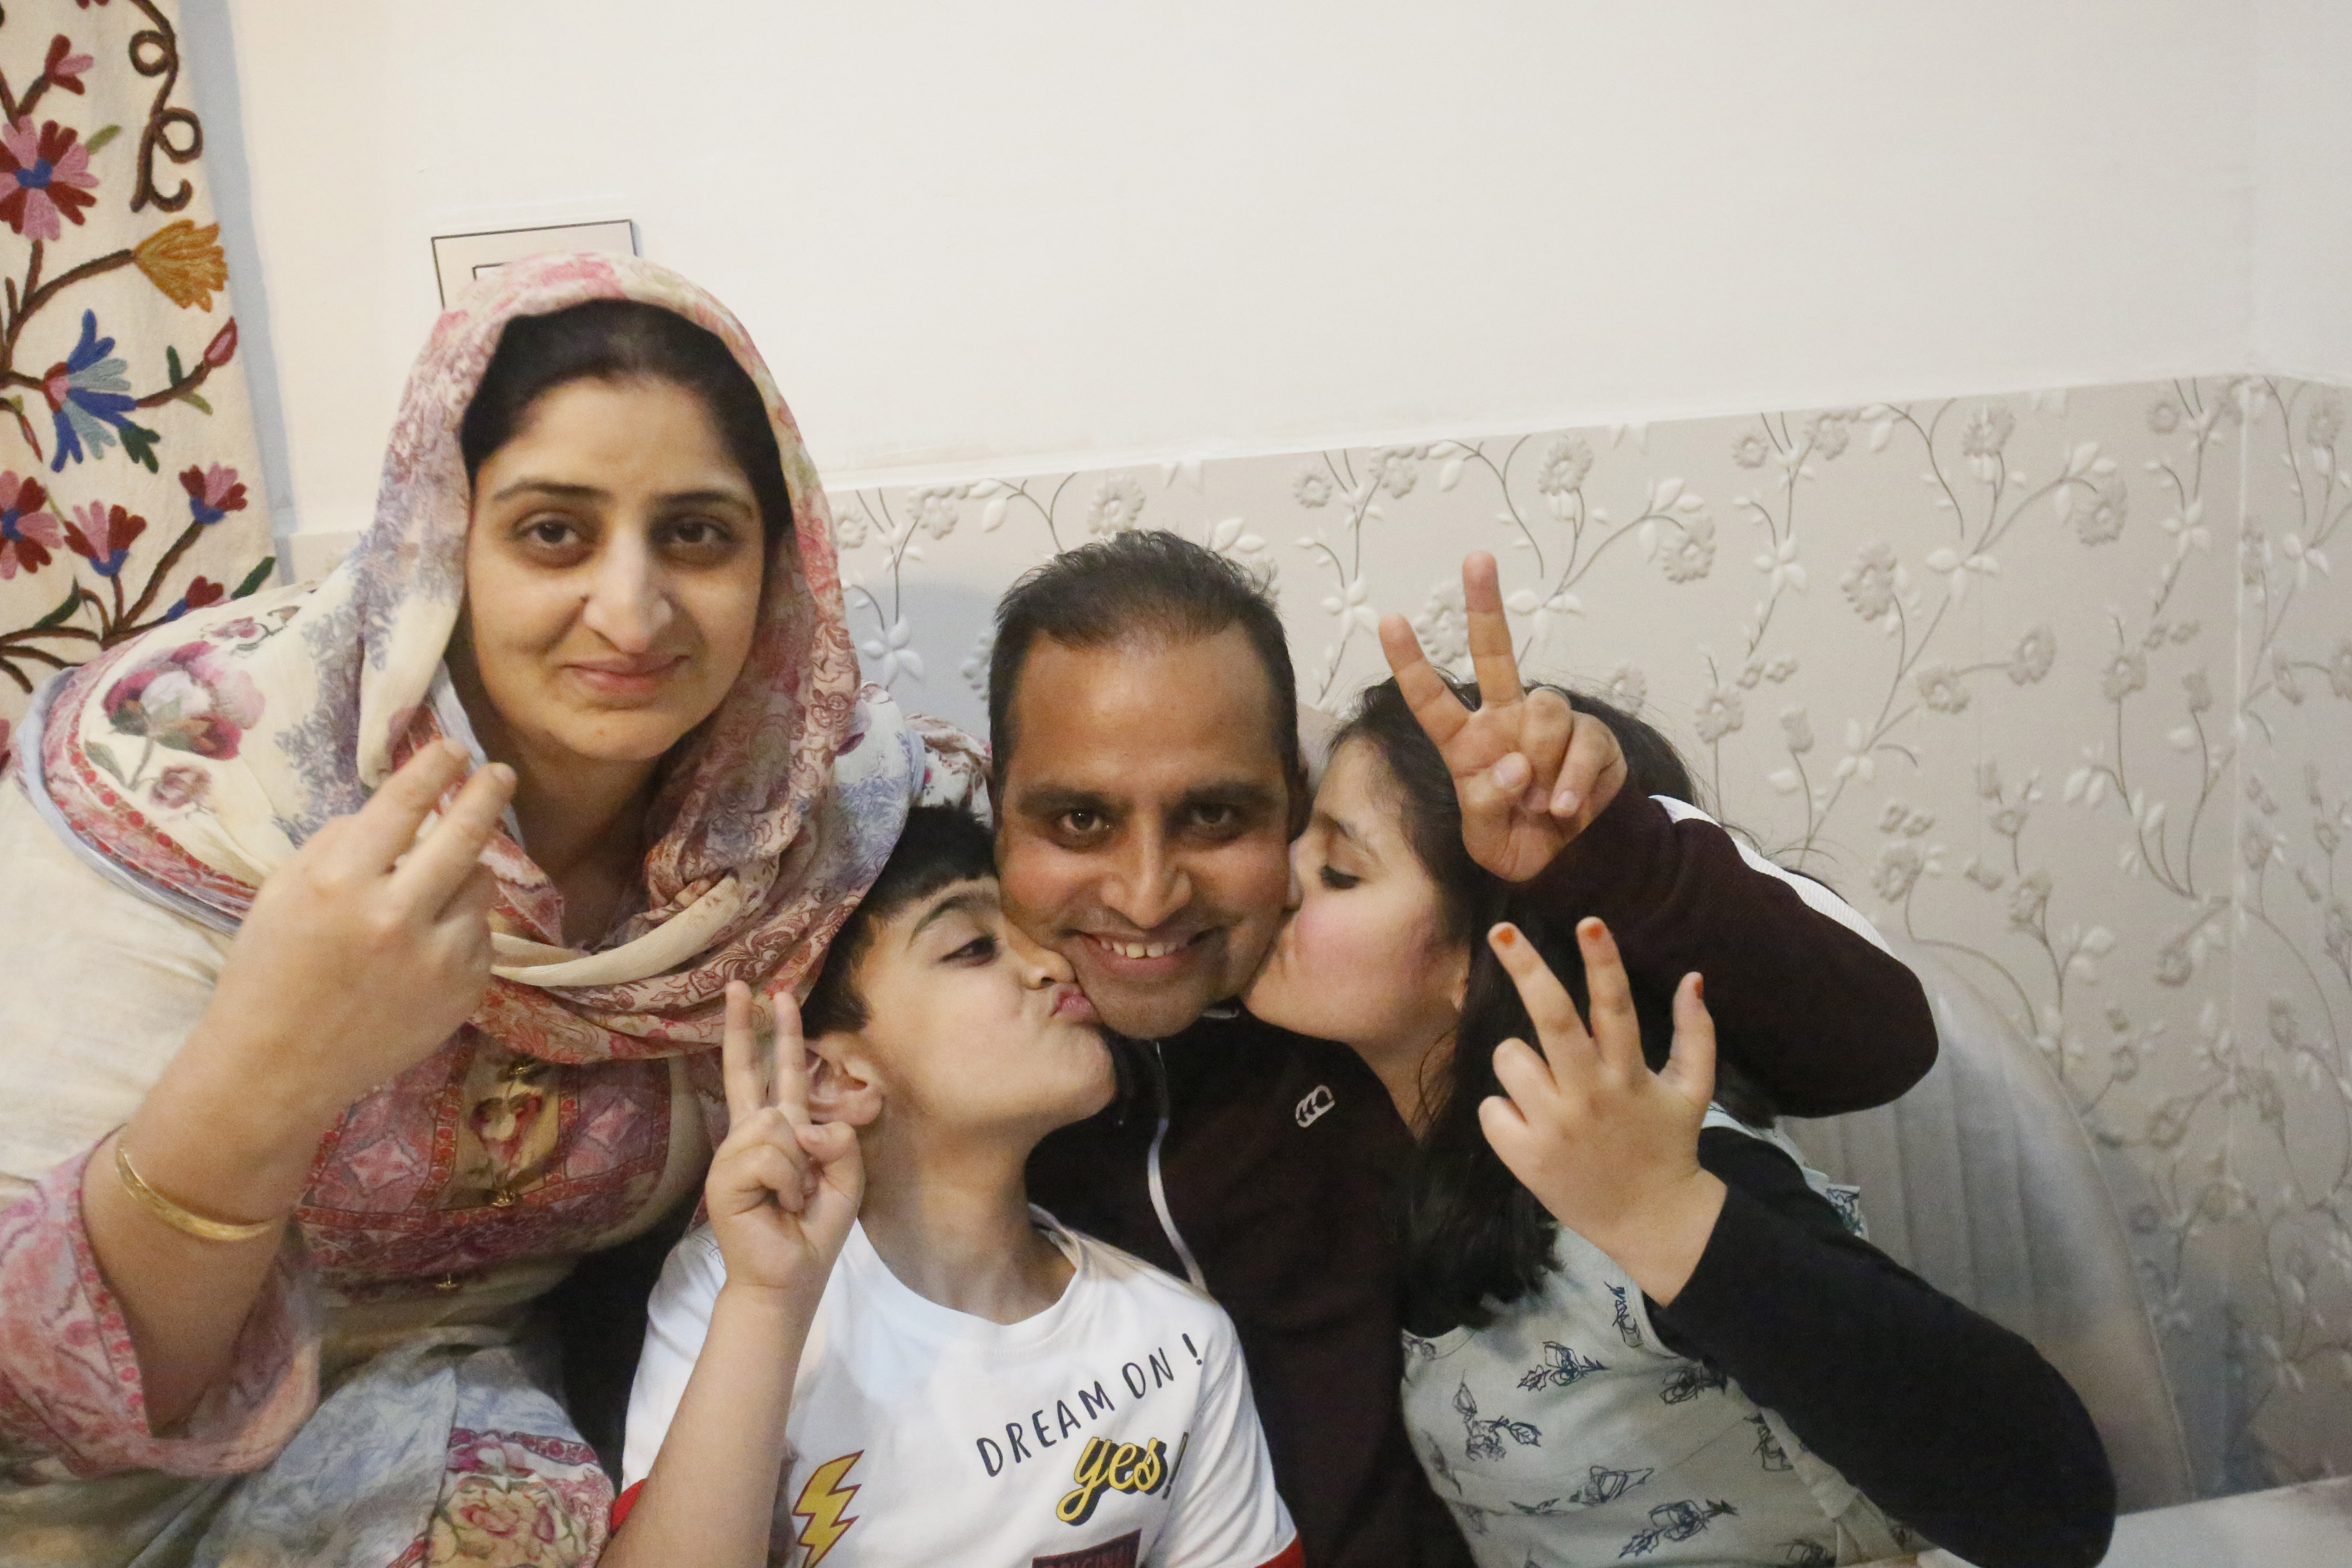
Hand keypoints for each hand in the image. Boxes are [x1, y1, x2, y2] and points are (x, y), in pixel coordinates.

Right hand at [195, 738, 513, 1123]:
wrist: (276, 1067)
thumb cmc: (270, 971)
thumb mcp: (284, 892)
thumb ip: (340, 845)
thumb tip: (399, 810)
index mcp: (340, 882)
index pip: (404, 804)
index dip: (434, 767)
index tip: (454, 749)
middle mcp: (395, 915)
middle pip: (466, 835)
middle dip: (486, 795)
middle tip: (499, 774)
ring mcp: (437, 957)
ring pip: (480, 887)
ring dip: (463, 877)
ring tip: (429, 894)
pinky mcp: (464, 991)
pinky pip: (479, 937)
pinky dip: (460, 931)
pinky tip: (423, 951)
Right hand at [708, 981, 861, 1303]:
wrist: (789, 1277)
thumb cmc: (814, 1229)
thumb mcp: (846, 1177)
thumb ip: (838, 1141)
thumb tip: (801, 1126)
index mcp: (782, 1132)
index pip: (777, 1074)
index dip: (776, 1035)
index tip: (771, 995)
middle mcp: (753, 1135)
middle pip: (749, 1072)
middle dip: (749, 1027)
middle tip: (747, 986)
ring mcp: (735, 1154)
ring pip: (778, 1124)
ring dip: (801, 1167)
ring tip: (794, 1198)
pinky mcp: (726, 1177)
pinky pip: (772, 1156)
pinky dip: (790, 1182)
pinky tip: (782, 1205)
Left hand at [1379, 552, 1626, 880]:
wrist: (1572, 863)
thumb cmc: (1517, 842)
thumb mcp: (1485, 838)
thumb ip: (1487, 804)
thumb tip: (1515, 766)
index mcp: (1467, 742)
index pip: (1433, 699)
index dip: (1411, 663)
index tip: (1388, 619)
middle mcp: (1505, 719)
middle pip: (1495, 654)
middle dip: (1485, 605)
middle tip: (1476, 558)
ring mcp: (1549, 724)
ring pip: (1546, 708)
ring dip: (1543, 760)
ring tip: (1541, 804)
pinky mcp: (1591, 736)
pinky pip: (1583, 743)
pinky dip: (1573, 781)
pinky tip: (1565, 808)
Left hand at [1477, 917, 1724, 1304]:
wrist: (1650, 1221)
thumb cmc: (1667, 1145)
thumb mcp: (1693, 1090)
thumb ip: (1696, 1032)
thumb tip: (1694, 978)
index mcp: (1628, 1074)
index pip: (1615, 1007)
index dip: (1603, 962)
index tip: (1589, 921)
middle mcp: (1590, 1094)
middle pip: (1550, 1018)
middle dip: (1525, 968)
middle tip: (1500, 931)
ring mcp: (1554, 1125)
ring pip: (1509, 1057)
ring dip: (1520, 1062)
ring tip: (1548, 1090)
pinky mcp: (1525, 1155)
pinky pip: (1492, 1106)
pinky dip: (1506, 1111)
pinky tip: (1533, 1127)